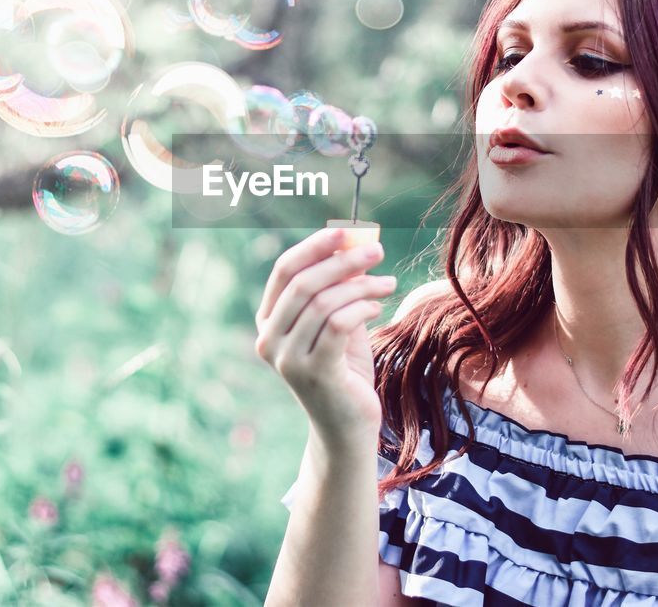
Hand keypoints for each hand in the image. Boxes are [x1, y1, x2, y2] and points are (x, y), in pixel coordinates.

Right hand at [254, 227, 396, 452]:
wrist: (348, 426)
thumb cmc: (344, 369)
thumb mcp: (339, 322)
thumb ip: (340, 288)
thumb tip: (355, 243)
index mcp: (269, 321)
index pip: (285, 271)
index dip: (314, 246)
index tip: (346, 232)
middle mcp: (270, 339)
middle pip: (304, 282)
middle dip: (343, 261)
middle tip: (377, 251)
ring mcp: (287, 358)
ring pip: (324, 302)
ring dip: (362, 286)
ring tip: (388, 284)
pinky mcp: (313, 373)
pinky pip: (337, 324)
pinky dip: (361, 308)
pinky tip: (378, 308)